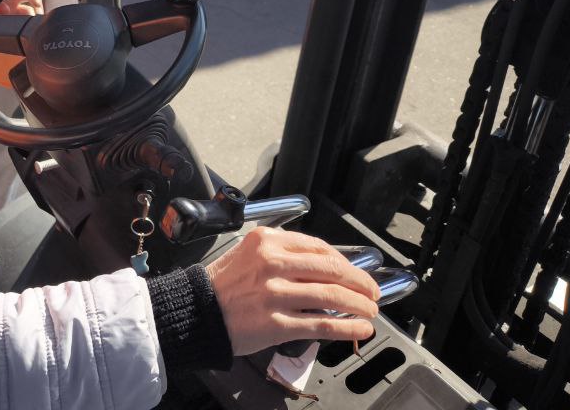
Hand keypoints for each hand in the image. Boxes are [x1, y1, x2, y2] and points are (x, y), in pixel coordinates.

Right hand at [204, 228, 379, 355]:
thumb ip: (282, 254)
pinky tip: (360, 329)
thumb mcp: (248, 252)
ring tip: (370, 311)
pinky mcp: (276, 323)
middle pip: (331, 270)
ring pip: (332, 297)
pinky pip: (321, 325)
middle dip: (360, 282)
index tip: (356, 271)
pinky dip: (347, 328)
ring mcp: (275, 294)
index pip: (319, 247)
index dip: (345, 262)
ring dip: (359, 306)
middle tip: (372, 291)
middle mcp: (272, 264)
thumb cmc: (222, 283)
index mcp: (267, 241)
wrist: (197, 310)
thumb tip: (323, 268)